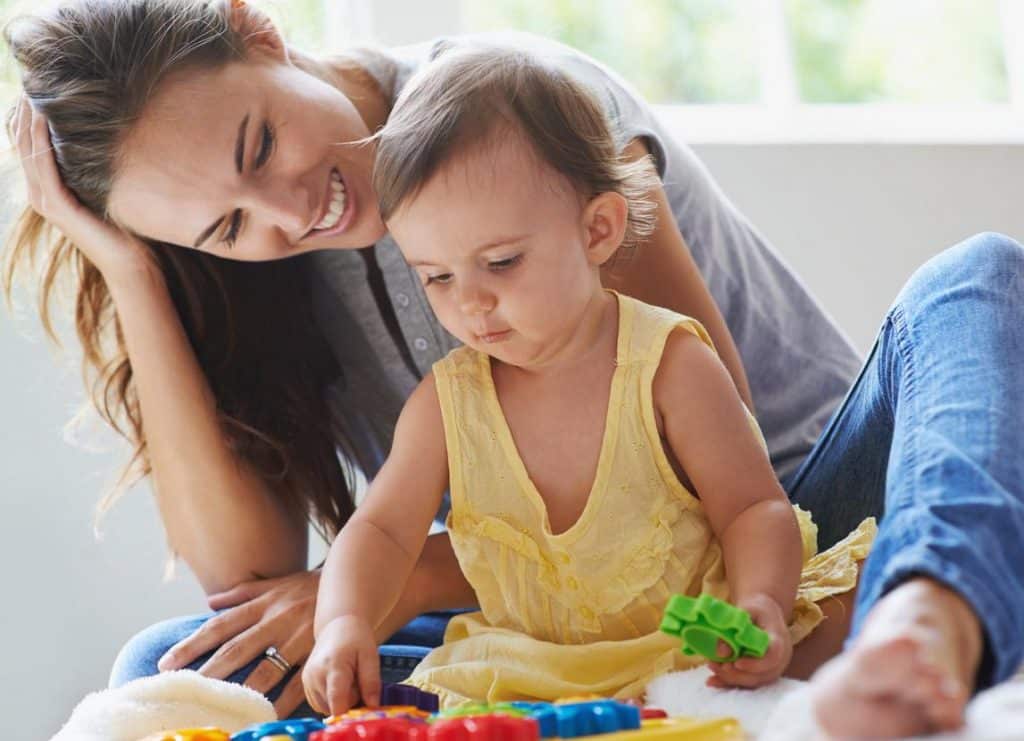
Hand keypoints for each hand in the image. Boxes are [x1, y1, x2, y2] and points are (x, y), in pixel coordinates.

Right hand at [11, 95, 153, 280]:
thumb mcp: (104, 189)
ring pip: (28, 151)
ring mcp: (46, 202)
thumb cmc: (125, 229)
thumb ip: (95, 168)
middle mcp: (40, 194)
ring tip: (32, 91)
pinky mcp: (59, 207)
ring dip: (28, 119)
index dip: (25, 115)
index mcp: (47, 189)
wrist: (132, 264)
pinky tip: (44, 118)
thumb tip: (107, 137)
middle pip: (20, 143)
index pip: (26, 144)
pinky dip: (42, 140)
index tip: (34, 87)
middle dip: (23, 110)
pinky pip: (44, 167)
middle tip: (30, 79)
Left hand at [157, 570, 318, 717]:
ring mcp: (299, 638)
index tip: (167, 662)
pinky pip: (300, 681)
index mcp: (263, 605)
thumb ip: (243, 593)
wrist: (353, 583)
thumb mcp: (276, 584)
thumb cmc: (310, 587)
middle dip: (210, 670)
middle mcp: (277, 620)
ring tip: (222, 707)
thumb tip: (209, 602)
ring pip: (266, 669)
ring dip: (244, 690)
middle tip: (186, 690)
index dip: (193, 644)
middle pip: (238, 649)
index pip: (221, 626)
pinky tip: (270, 714)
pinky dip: (285, 700)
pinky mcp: (319, 652)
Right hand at [303, 615, 380, 715]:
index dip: (350, 712)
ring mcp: (308, 681)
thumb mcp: (371, 656)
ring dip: (340, 701)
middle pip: (334, 706)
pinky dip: (332, 699)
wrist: (337, 625)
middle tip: (357, 681)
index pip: (337, 701)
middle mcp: (315, 675)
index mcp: (333, 666)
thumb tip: (372, 706)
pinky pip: (320, 704)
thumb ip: (371, 682)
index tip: (364, 710)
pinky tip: (339, 683)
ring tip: (348, 680)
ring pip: (327, 708)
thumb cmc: (356, 638)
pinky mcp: (305, 684)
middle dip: (350, 701)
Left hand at [706, 594, 792, 688]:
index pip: (773, 657)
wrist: (766, 614)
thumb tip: (720, 652)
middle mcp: (781, 658)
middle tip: (715, 664)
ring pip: (753, 681)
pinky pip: (747, 683)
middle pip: (761, 674)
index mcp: (779, 639)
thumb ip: (734, 628)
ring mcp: (773, 668)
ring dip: (730, 678)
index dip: (755, 664)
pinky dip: (729, 683)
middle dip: (736, 673)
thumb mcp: (746, 611)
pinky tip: (712, 681)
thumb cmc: (756, 610)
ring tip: (711, 666)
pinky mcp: (763, 674)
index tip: (737, 663)